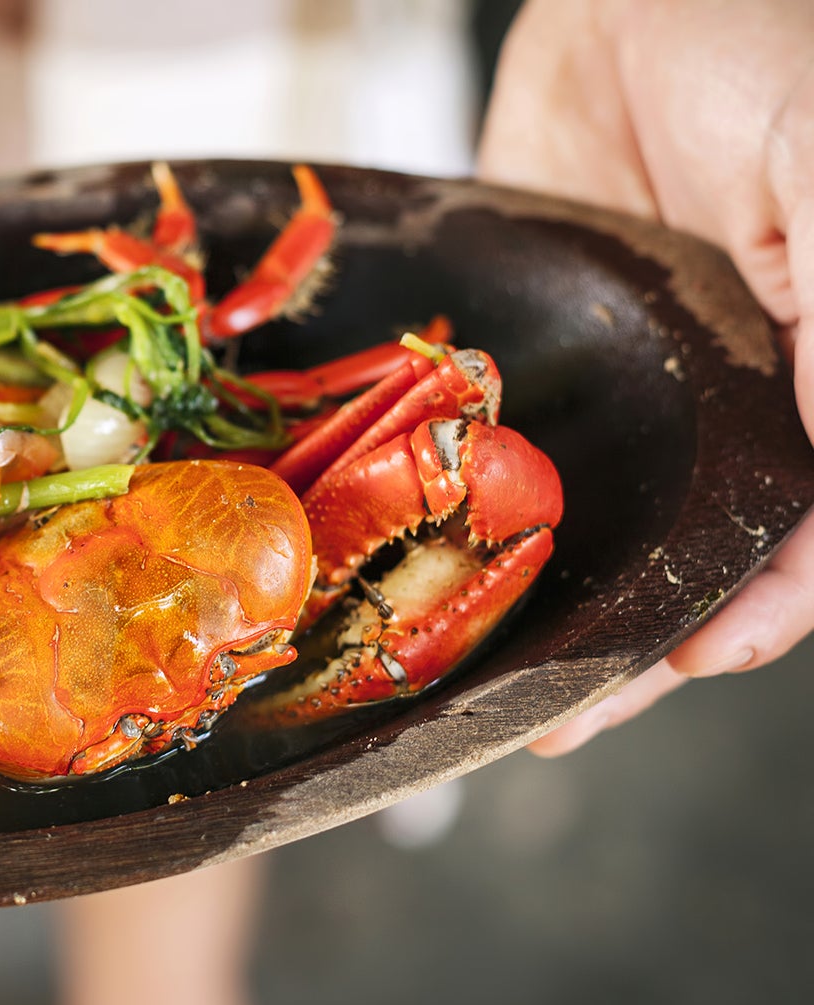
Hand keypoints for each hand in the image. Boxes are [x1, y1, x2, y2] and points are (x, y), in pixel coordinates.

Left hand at [478, 0, 813, 753]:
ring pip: (612, 526)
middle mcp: (740, 395)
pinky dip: (494, 522)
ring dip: (561, 609)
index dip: (768, 601)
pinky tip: (444, 570)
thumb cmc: (770, 42)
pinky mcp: (552, 356)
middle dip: (640, 642)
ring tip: (496, 688)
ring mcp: (642, 384)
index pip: (811, 525)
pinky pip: (525, 455)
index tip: (697, 656)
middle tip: (560, 719)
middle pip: (706, 550)